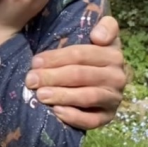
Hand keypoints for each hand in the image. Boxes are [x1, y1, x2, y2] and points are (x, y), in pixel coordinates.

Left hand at [25, 15, 125, 129]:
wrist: (95, 79)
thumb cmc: (83, 54)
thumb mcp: (92, 34)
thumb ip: (102, 27)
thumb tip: (98, 37)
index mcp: (111, 52)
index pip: (81, 54)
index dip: (56, 57)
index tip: (35, 61)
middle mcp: (117, 75)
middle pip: (80, 75)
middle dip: (52, 77)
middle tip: (30, 80)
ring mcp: (114, 97)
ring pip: (87, 96)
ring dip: (61, 96)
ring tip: (40, 95)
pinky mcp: (109, 116)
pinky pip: (93, 120)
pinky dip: (75, 117)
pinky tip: (57, 112)